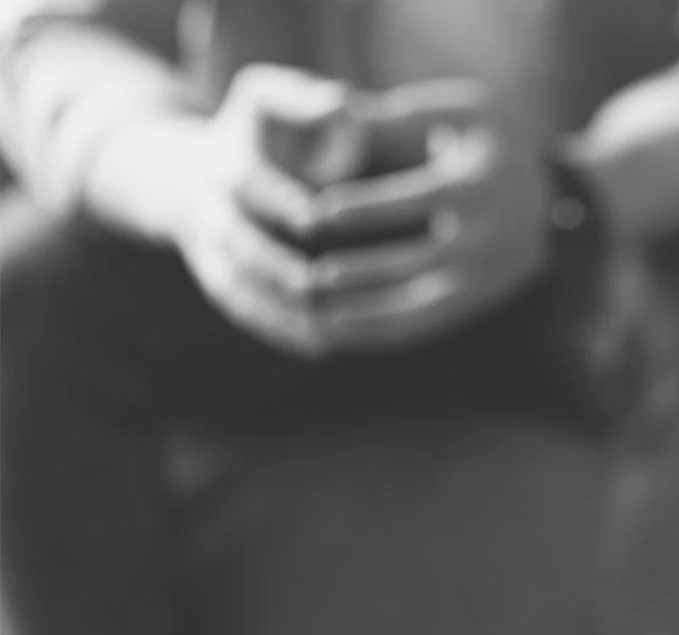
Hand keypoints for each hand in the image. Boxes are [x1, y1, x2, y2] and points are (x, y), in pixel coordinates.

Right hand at [168, 63, 356, 356]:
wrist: (189, 172)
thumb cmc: (253, 129)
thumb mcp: (266, 97)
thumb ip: (302, 97)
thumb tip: (342, 103)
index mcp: (225, 164)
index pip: (248, 184)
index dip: (279, 200)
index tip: (315, 216)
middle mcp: (211, 212)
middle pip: (239, 244)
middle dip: (275, 264)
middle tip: (317, 282)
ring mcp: (211, 253)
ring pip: (241, 288)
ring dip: (282, 311)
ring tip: (330, 328)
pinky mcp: (219, 282)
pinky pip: (247, 313)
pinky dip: (281, 331)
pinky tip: (324, 346)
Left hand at [303, 79, 553, 351]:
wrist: (556, 197)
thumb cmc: (495, 143)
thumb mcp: (469, 110)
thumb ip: (406, 112)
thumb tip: (342, 116)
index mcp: (483, 185)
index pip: (421, 200)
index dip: (369, 208)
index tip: (319, 214)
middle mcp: (489, 237)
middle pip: (418, 262)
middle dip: (362, 272)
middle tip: (310, 277)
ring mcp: (485, 275)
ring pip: (420, 306)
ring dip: (368, 315)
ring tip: (316, 316)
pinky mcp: (477, 299)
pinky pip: (424, 325)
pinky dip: (380, 333)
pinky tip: (336, 334)